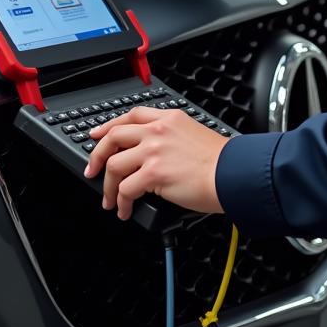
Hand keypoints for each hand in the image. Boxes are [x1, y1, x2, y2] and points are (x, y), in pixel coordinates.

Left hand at [84, 106, 229, 220]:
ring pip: (115, 165)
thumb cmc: (221, 161)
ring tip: (111, 200)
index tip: (97, 134)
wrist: (233, 174)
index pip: (131, 116)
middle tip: (93, 170)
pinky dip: (121, 202)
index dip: (109, 126)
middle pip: (114, 136)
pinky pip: (126, 189)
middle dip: (98, 155)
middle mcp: (159, 130)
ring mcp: (154, 150)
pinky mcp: (153, 173)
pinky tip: (126, 210)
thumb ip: (170, 138)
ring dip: (108, 186)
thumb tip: (150, 156)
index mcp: (169, 118)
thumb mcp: (194, 134)